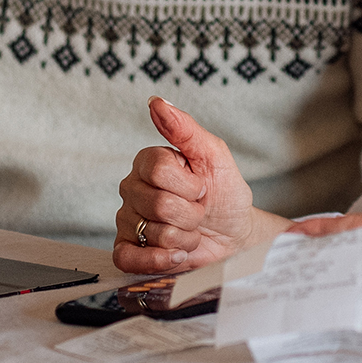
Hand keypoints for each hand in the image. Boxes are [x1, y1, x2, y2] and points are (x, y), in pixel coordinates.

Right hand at [112, 98, 277, 274]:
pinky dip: (159, 260)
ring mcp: (127, 220)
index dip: (189, 185)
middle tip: (198, 211)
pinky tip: (177, 254)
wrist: (234, 235)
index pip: (158, 170)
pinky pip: (127, 258)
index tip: (202, 187)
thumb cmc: (225, 194)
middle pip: (157, 204)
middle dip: (191, 214)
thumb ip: (185, 128)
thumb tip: (157, 102)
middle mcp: (132, 188)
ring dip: (184, 238)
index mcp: (148, 162)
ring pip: (152, 233)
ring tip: (190, 231)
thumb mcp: (214, 155)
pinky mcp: (127, 250)